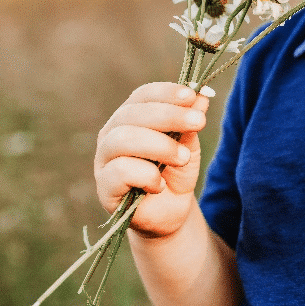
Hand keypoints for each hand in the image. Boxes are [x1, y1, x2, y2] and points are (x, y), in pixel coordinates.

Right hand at [94, 82, 209, 237]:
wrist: (170, 212)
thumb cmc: (175, 173)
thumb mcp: (188, 145)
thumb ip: (190, 122)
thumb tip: (201, 96)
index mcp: (130, 118)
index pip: (142, 96)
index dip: (165, 93)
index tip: (191, 96)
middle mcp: (111, 135)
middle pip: (132, 114)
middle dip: (169, 116)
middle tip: (198, 122)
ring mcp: (103, 161)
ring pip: (123, 140)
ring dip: (160, 145)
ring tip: (183, 158)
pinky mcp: (104, 188)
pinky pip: (120, 172)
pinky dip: (146, 176)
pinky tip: (160, 185)